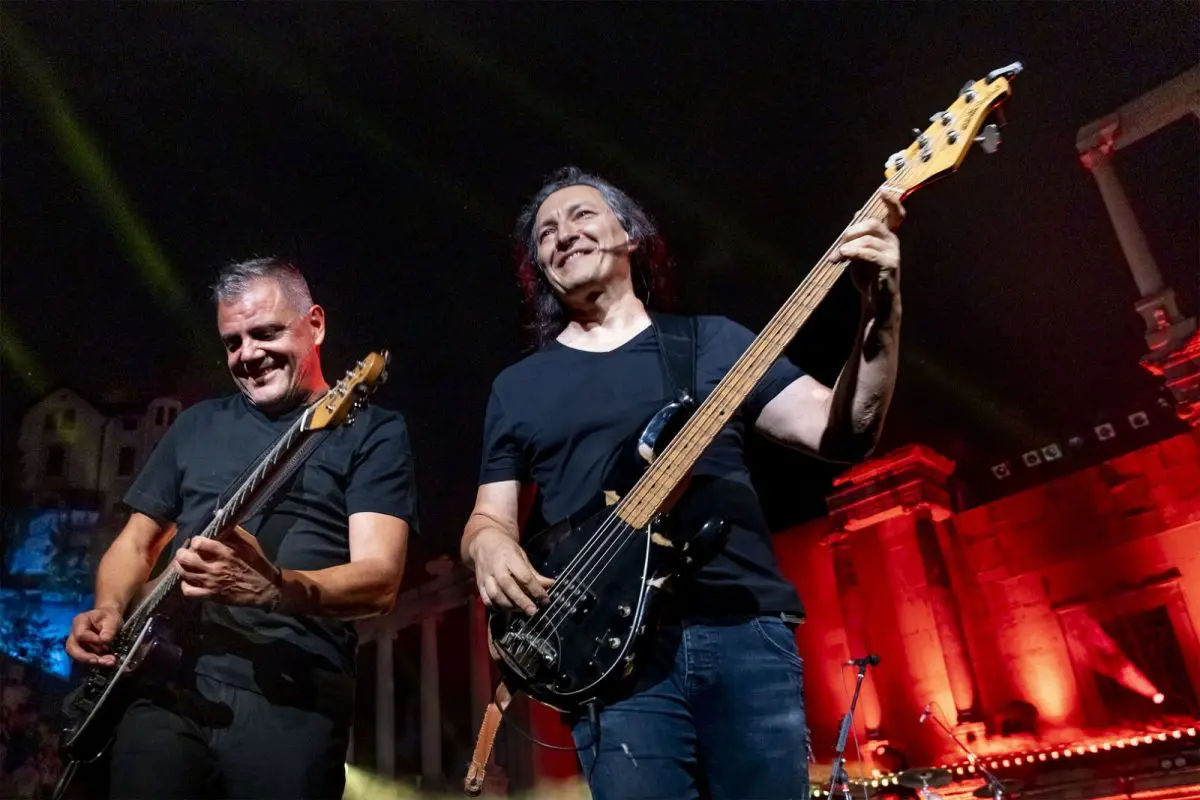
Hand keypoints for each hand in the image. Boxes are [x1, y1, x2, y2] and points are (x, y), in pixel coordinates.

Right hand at [65, 607, 122, 666]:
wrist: (109, 619)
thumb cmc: (108, 617)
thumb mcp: (112, 619)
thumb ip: (109, 629)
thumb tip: (104, 640)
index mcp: (80, 621)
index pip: (80, 634)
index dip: (91, 640)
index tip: (104, 640)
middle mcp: (74, 633)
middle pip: (72, 649)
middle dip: (85, 657)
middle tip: (98, 660)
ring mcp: (77, 643)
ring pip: (78, 656)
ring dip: (93, 661)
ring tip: (109, 661)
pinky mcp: (83, 650)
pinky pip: (86, 659)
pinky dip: (97, 662)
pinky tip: (108, 661)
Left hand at [173, 533, 280, 607]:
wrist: (264, 588)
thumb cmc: (256, 563)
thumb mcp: (249, 543)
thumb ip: (233, 531)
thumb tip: (219, 515)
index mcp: (226, 552)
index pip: (199, 543)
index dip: (196, 540)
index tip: (198, 541)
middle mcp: (216, 567)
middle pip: (186, 558)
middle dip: (182, 553)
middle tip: (184, 552)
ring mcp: (211, 582)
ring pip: (184, 573)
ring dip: (180, 567)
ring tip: (183, 564)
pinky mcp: (211, 595)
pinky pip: (188, 591)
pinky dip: (185, 585)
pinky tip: (190, 580)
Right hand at [469, 531, 553, 614]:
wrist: (484, 544)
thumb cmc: (506, 550)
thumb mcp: (522, 556)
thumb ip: (534, 573)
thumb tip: (550, 584)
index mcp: (509, 557)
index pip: (524, 576)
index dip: (536, 589)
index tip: (545, 599)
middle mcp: (496, 567)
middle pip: (508, 586)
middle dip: (521, 601)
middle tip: (533, 611)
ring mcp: (486, 576)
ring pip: (495, 595)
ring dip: (509, 606)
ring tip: (521, 611)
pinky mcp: (479, 584)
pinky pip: (486, 599)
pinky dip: (496, 607)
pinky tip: (506, 610)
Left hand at [839, 191, 903, 309]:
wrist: (875, 301)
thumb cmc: (868, 276)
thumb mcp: (861, 253)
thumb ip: (860, 235)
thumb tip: (856, 213)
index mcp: (887, 236)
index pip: (896, 214)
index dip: (891, 202)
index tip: (882, 192)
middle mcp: (893, 241)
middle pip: (872, 224)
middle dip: (851, 232)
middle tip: (839, 246)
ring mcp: (893, 253)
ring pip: (867, 239)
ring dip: (847, 247)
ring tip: (836, 258)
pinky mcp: (889, 265)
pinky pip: (869, 253)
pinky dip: (853, 252)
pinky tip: (843, 256)